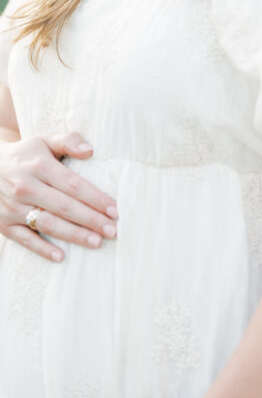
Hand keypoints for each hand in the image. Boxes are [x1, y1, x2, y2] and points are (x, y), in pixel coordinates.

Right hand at [0, 132, 117, 260]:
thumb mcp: (44, 140)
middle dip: (91, 220)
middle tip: (112, 230)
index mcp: (38, 165)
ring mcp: (13, 207)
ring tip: (96, 242)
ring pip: (47, 224)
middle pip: (64, 207)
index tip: (114, 210)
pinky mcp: (4, 224)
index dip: (95, 198)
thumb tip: (90, 151)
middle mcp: (25, 187)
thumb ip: (68, 140)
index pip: (72, 184)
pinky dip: (42, 249)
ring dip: (73, 235)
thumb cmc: (26, 154)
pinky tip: (61, 256)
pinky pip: (24, 239)